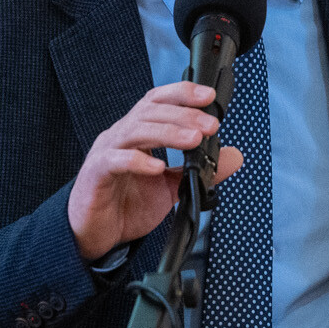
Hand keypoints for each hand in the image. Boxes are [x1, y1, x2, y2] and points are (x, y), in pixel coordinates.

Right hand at [68, 82, 243, 260]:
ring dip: (167, 132)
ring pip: (136, 130)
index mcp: (138, 133)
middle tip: (210, 125)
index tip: (209, 97)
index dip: (182, 93)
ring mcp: (106, 152)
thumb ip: (200, 170)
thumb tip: (233, 156)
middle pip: (150, 111)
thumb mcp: (172, 186)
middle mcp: (121, 136)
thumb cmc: (127, 205)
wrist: (96, 234)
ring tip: (193, 140)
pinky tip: (157, 167)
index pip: (158, 101)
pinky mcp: (95, 174)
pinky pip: (115, 161)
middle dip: (183, 114)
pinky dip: (138, 162)